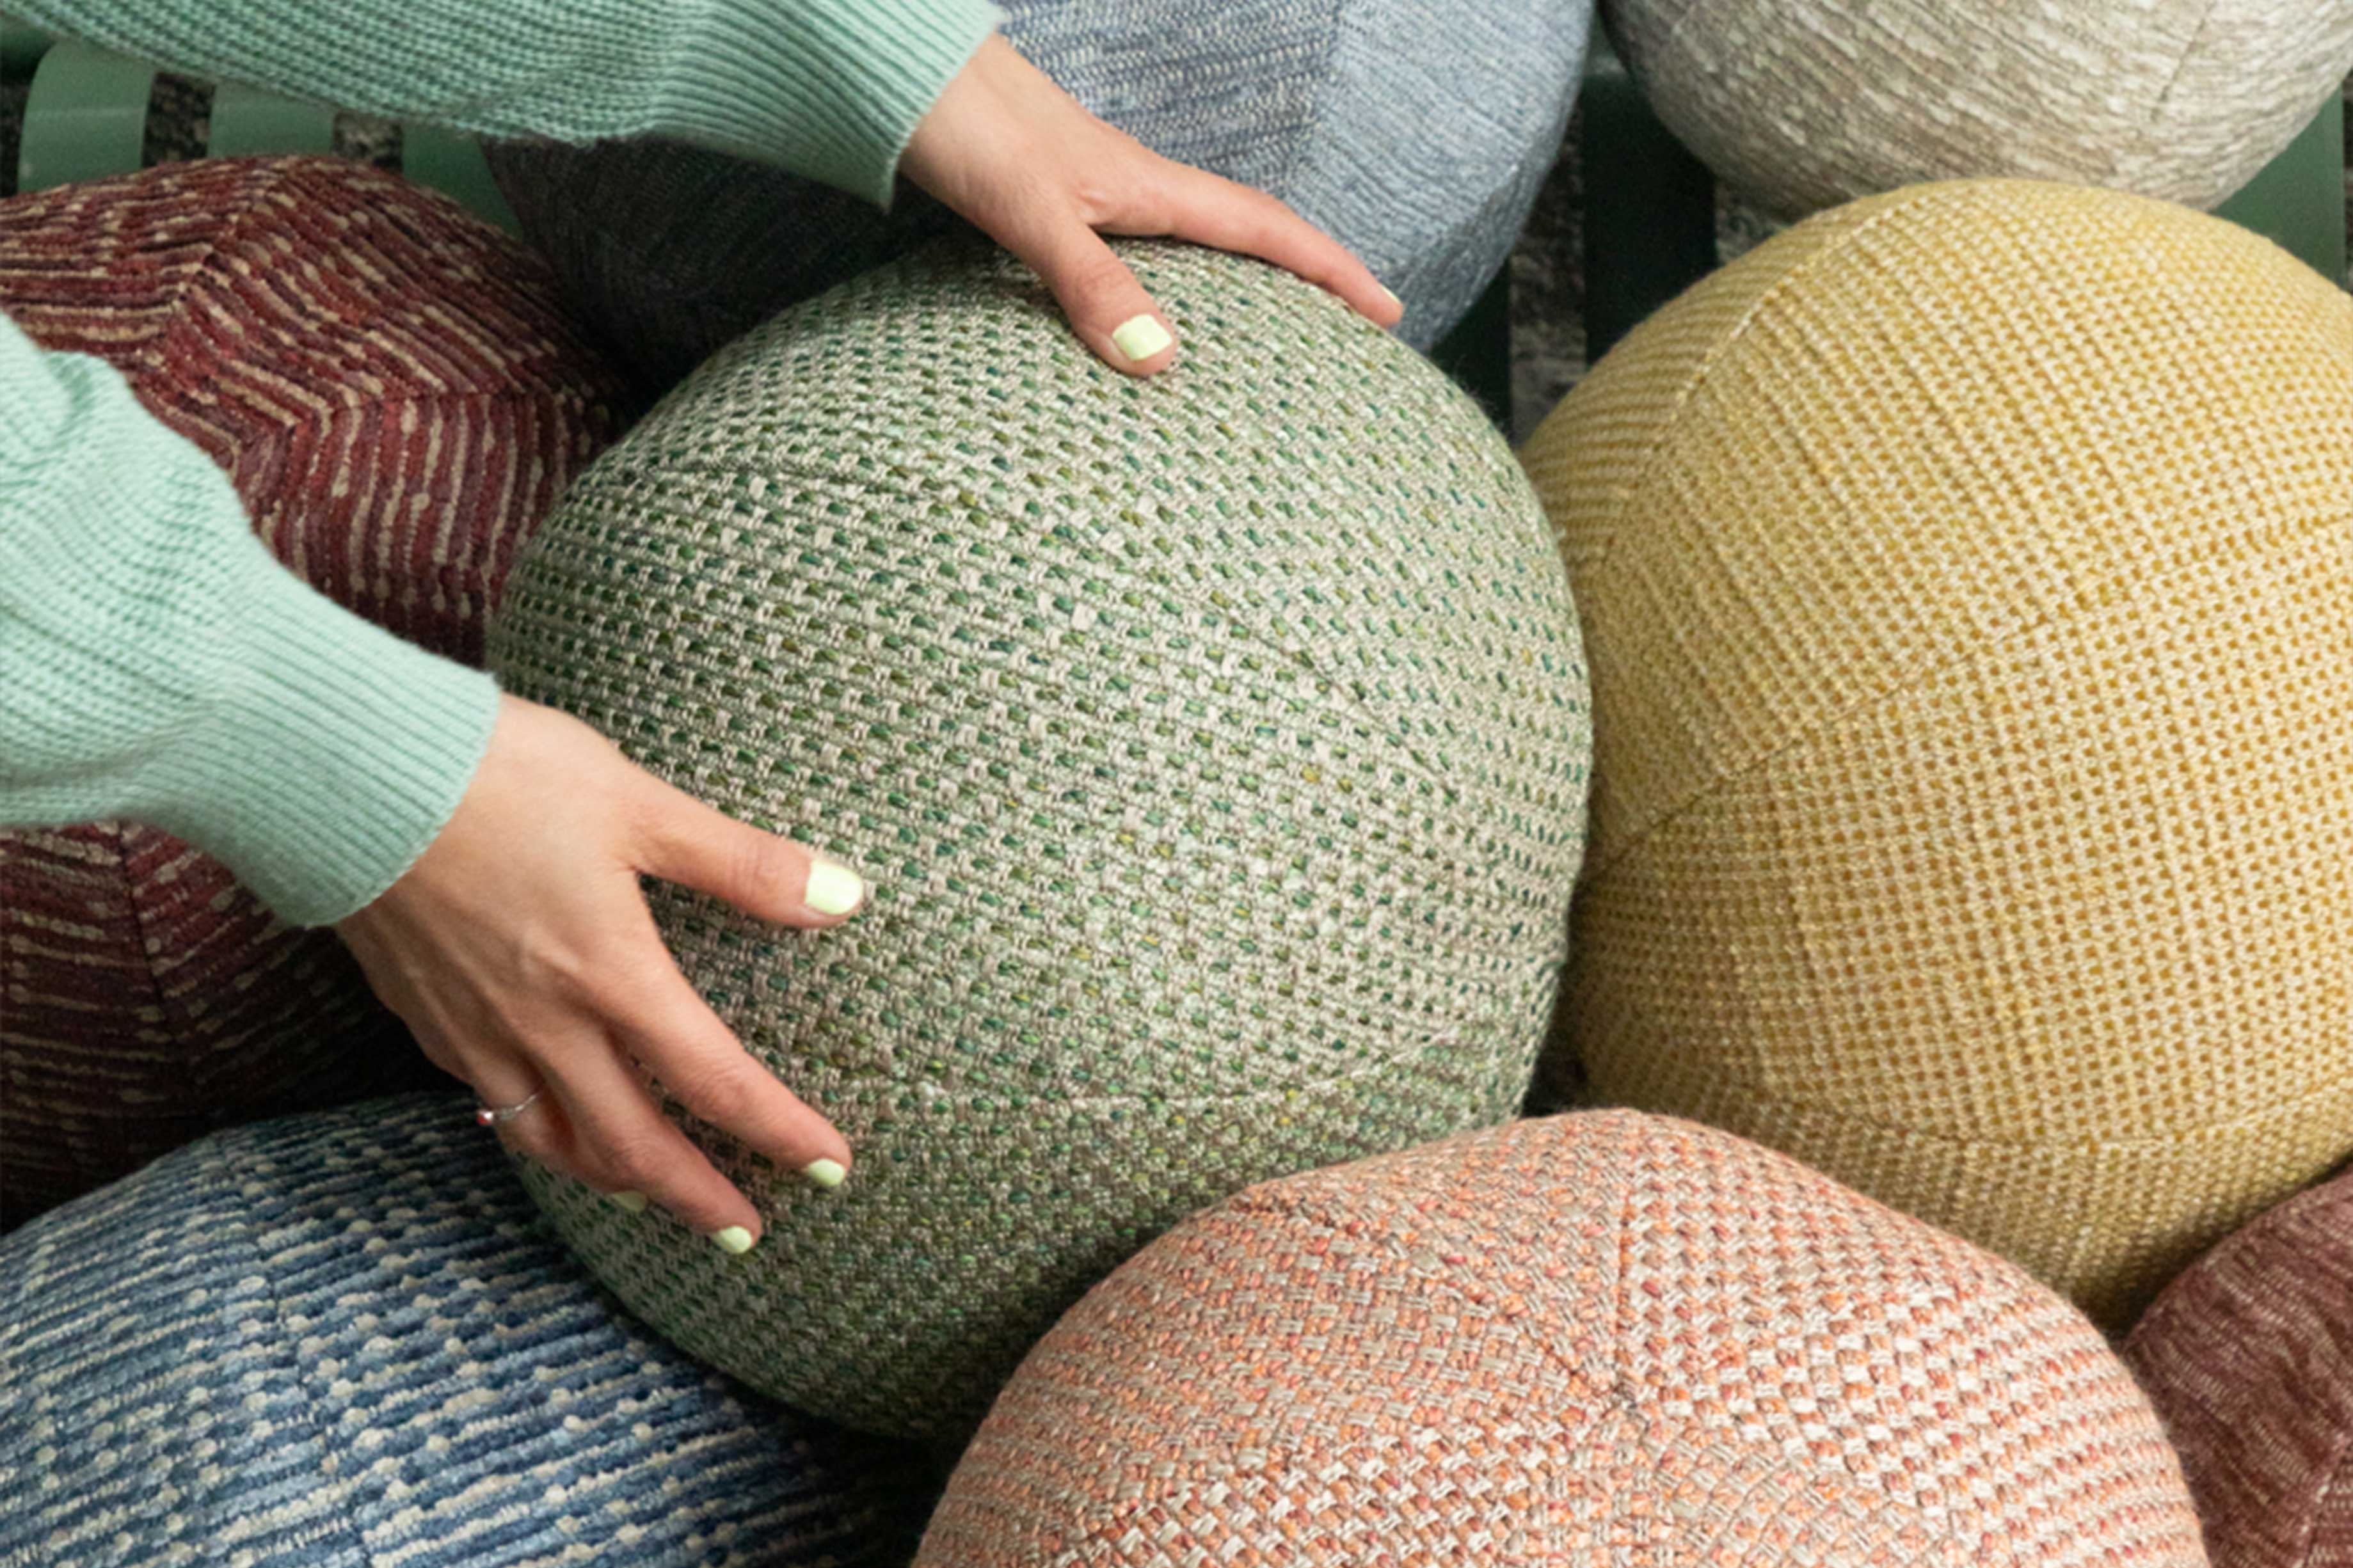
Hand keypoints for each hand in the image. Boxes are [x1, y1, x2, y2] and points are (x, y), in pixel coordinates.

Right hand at [337, 694, 858, 1252]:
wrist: (343, 771)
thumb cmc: (497, 773)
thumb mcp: (639, 802)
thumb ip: (743, 862)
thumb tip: (845, 897)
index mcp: (612, 974)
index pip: (716, 1082)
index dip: (779, 1132)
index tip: (830, 1168)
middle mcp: (545, 1022)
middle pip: (633, 1144)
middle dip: (696, 1197)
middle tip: (746, 1233)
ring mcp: (477, 1027)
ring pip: (553, 1140)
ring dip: (613, 1181)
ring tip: (650, 1198)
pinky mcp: (424, 1014)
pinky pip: (490, 1102)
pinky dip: (534, 1134)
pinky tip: (545, 1125)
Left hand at [901, 34, 1403, 375]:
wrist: (893, 68)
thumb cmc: (960, 125)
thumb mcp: (1030, 211)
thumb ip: (1090, 280)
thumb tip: (1161, 359)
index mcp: (1147, 188)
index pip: (1266, 229)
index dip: (1332, 269)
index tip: (1389, 311)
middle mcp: (1131, 188)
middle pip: (1244, 236)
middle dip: (1307, 279)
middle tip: (1354, 329)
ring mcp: (1093, 192)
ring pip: (1191, 245)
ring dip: (1240, 283)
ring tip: (1272, 336)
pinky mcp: (1049, 200)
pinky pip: (1135, 253)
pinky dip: (1166, 288)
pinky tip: (1148, 316)